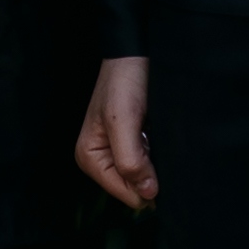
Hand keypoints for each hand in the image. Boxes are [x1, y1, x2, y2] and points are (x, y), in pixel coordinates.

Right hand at [76, 57, 157, 209]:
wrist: (135, 54)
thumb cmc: (124, 81)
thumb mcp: (124, 121)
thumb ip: (131, 160)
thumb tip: (147, 194)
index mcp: (90, 158)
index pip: (124, 193)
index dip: (146, 185)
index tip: (156, 159)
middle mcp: (101, 159)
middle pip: (134, 187)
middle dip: (150, 173)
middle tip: (154, 143)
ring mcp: (117, 152)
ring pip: (144, 176)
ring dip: (156, 164)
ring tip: (156, 137)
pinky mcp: (132, 143)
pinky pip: (149, 162)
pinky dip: (158, 155)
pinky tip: (158, 137)